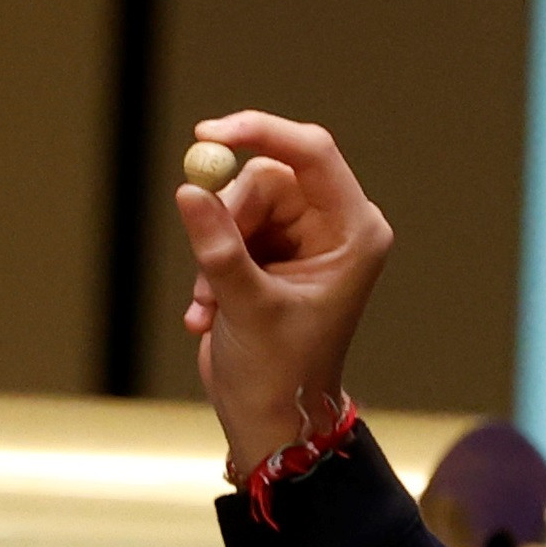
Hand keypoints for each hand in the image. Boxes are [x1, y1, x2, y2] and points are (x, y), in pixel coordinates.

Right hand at [174, 112, 394, 471]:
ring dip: (213, 253)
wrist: (272, 415)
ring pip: (237, 202)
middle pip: (264, 177)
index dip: (260, 131)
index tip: (207, 135)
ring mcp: (301, 238)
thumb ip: (220, 248)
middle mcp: (334, 227)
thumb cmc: (280, 372)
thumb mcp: (248, 307)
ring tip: (216, 306)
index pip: (312, 152)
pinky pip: (224, 228)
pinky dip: (208, 268)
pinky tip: (210, 314)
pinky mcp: (270, 251)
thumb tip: (189, 189)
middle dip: (228, 218)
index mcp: (355, 232)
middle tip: (213, 271)